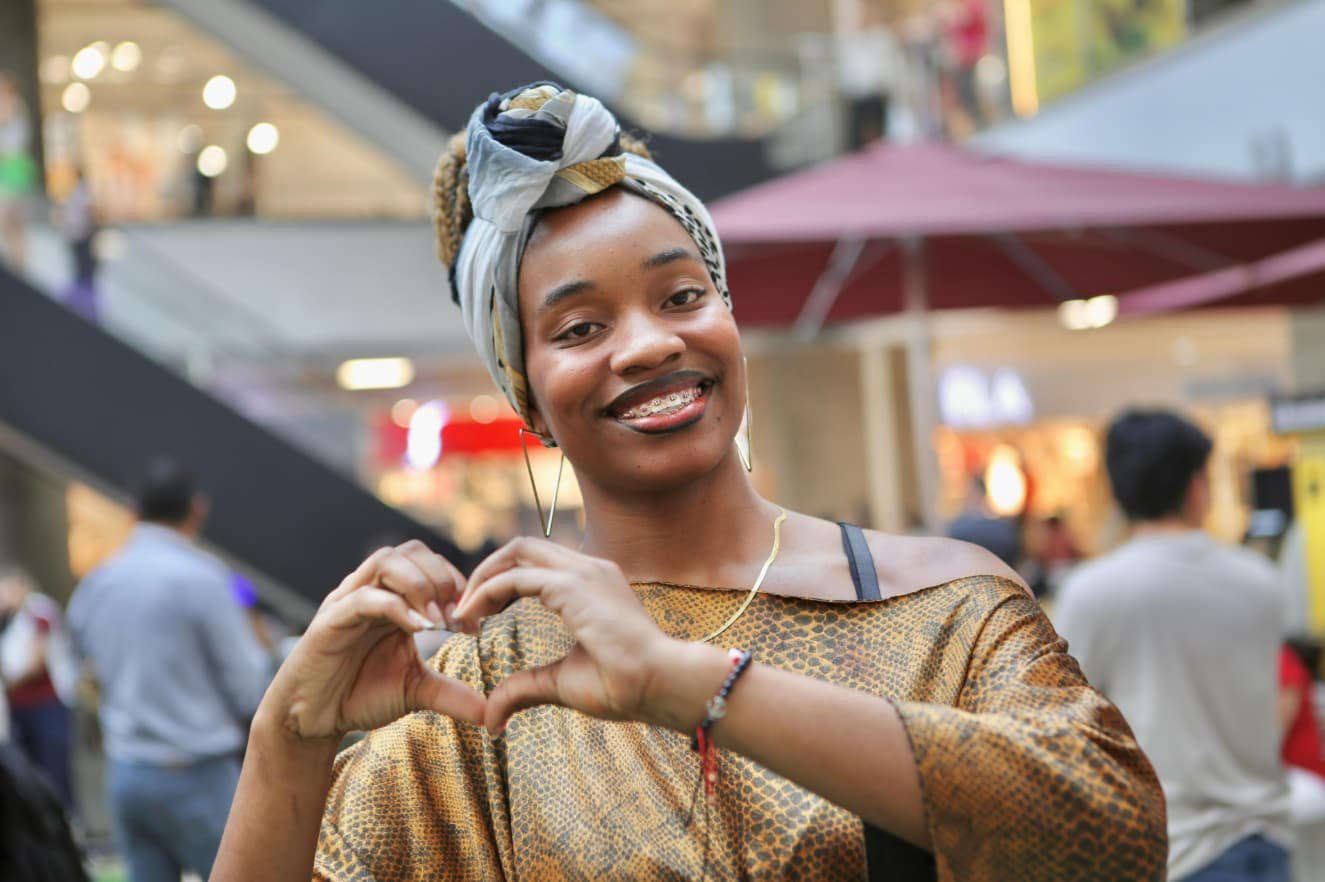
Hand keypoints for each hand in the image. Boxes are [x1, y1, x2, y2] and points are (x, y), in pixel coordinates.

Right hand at [260, 541, 484, 741]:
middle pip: (411, 551)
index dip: (458, 586)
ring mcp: (349, 601)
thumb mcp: (416, 690)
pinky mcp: (330, 620)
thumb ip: (453, 694)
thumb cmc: (360, 694)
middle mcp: (372, 591)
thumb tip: (494, 713)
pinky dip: (395, 607)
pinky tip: (417, 629)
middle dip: (442, 578)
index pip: (431, 564)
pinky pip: (364, 598)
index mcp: (394, 598)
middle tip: (456, 616)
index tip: (474, 625)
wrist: (313, 720)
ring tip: (437, 620)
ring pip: (386, 562)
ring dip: (420, 584)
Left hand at [453, 538, 677, 734]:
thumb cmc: (624, 684)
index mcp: (591, 583)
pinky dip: (488, 592)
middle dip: (486, 571)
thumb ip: (526, 687)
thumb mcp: (562, 682)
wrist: (661, 684)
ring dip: (483, 578)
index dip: (500, 582)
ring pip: (518, 552)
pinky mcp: (575, 587)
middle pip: (523, 547)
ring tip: (462, 612)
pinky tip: (473, 616)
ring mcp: (584, 572)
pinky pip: (518, 577)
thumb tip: (493, 716)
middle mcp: (588, 568)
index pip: (536, 563)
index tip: (478, 615)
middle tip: (462, 607)